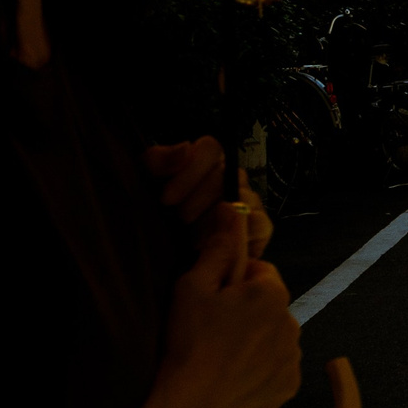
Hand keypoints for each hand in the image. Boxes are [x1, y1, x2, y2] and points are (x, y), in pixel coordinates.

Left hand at [147, 138, 272, 257]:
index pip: (210, 148)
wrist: (165, 260)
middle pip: (227, 174)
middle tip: (179, 220)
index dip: (190, 171)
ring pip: (244, 199)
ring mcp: (248, 202)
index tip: (166, 197)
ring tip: (193, 238)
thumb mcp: (146, 186)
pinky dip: (237, 238)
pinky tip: (213, 248)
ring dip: (215, 222)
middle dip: (198, 201)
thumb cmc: (157, 218)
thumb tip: (185, 148)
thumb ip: (159, 161)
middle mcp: (230, 177)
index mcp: (205, 162)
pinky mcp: (260, 229)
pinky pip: (260, 225)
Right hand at [157, 202, 300, 407]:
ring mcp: (292, 358)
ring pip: (274, 337)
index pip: (261, 273)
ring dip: (255, 341)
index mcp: (272, 293)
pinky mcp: (288, 387)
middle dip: (248, 312)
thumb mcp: (193, 285)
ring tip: (220, 357)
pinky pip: (276, 369)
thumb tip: (232, 209)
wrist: (190, 407)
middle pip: (270, 306)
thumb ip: (218, 247)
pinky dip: (259, 371)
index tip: (215, 300)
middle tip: (213, 330)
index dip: (235, 283)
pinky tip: (232, 378)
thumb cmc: (189, 342)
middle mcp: (292, 323)